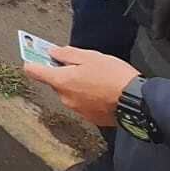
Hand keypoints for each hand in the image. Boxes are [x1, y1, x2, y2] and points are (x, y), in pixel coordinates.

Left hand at [23, 46, 139, 126]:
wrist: (136, 102)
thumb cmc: (114, 76)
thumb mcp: (90, 57)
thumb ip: (67, 54)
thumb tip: (52, 52)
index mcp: (61, 81)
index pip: (34, 71)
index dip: (33, 62)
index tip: (35, 57)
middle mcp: (65, 98)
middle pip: (55, 82)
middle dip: (64, 73)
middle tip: (82, 65)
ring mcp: (77, 110)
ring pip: (69, 93)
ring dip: (77, 85)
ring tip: (98, 78)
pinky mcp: (90, 118)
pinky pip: (82, 103)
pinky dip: (88, 97)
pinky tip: (102, 91)